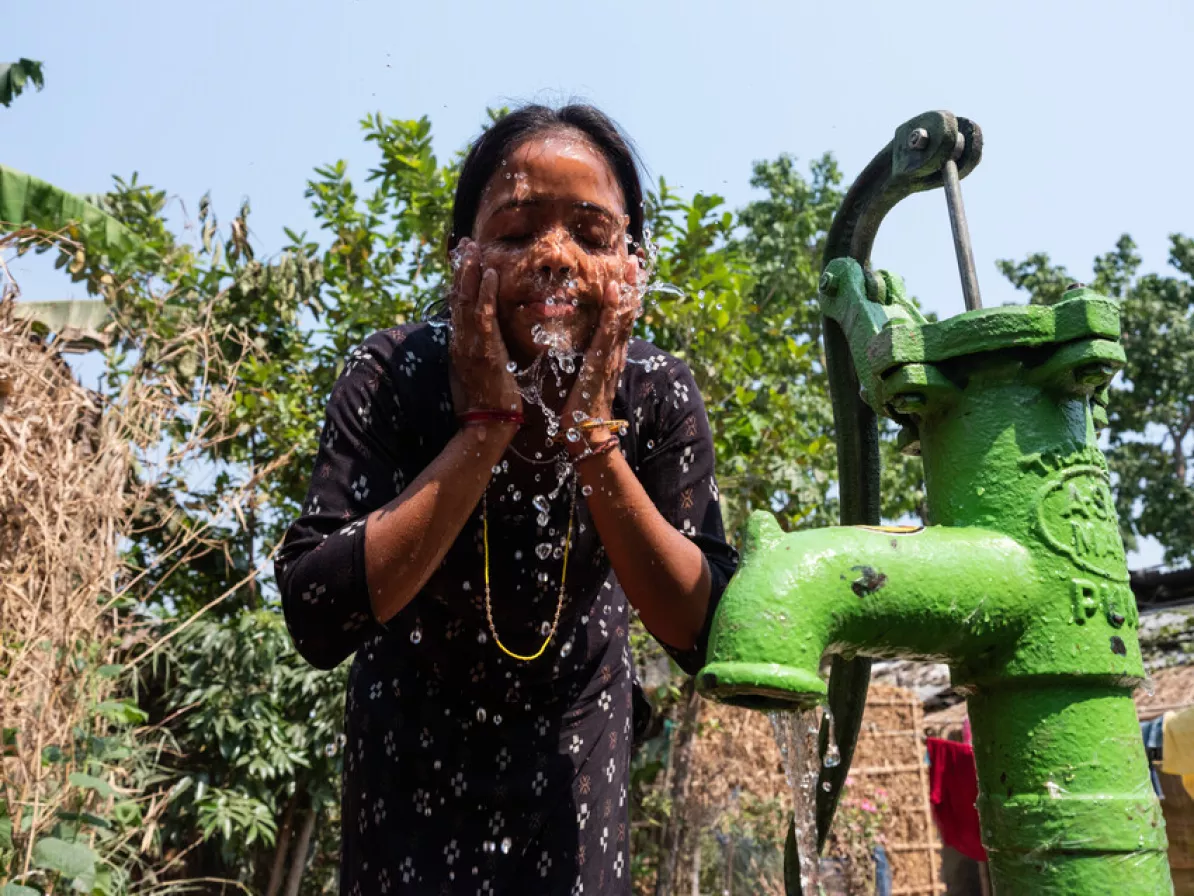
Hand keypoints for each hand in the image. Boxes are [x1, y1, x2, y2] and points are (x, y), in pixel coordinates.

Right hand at [448, 239, 522, 415]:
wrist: (487, 425)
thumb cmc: (489, 402)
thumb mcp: (482, 370)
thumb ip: (482, 351)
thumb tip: (488, 338)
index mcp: (460, 344)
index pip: (458, 305)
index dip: (459, 280)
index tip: (463, 257)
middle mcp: (460, 341)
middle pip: (457, 297)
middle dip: (460, 268)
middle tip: (464, 243)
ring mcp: (469, 345)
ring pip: (466, 302)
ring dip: (469, 273)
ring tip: (473, 249)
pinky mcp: (484, 351)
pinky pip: (482, 316)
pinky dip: (484, 293)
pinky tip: (489, 274)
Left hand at [560, 256, 640, 453]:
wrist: (586, 434)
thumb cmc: (579, 409)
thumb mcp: (581, 377)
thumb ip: (580, 360)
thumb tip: (570, 346)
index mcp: (609, 354)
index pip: (619, 317)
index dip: (624, 293)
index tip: (625, 271)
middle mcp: (615, 352)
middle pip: (627, 311)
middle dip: (631, 284)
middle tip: (633, 257)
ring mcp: (611, 357)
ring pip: (623, 317)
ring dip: (627, 289)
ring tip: (629, 264)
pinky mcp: (601, 364)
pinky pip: (608, 332)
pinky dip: (613, 310)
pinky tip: (614, 291)